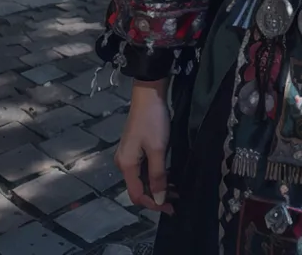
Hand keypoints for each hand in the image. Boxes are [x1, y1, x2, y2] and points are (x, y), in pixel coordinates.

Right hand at [115, 79, 173, 213]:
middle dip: (157, 197)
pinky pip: (144, 169)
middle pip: (138, 188)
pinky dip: (156, 175)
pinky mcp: (135, 148)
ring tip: (177, 190)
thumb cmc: (153, 122)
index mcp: (126, 165)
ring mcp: (129, 155)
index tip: (171, 208)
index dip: (153, 204)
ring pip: (142, 179)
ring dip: (158, 186)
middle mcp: (124, 163)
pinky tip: (169, 176)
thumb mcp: (158, 149)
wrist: (149, 94)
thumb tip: (159, 199)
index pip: (137, 195)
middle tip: (177, 201)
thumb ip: (158, 175)